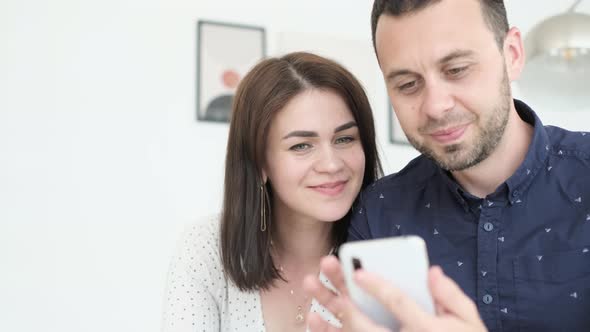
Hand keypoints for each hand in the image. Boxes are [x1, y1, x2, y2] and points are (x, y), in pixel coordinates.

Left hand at [303, 255, 486, 331]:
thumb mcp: (468, 322)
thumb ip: (452, 297)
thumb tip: (432, 272)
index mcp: (425, 329)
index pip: (398, 306)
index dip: (378, 289)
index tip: (359, 273)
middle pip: (365, 324)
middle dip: (343, 299)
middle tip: (326, 271)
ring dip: (328, 318)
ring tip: (310, 294)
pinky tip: (314, 319)